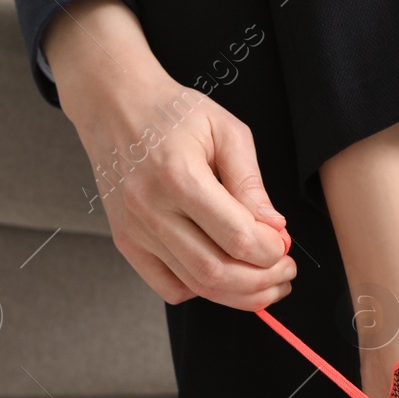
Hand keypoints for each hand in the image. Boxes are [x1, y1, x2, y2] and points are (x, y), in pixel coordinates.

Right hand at [44, 0, 293, 309]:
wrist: (113, 104)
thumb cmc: (172, 112)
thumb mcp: (226, 131)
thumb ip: (251, 183)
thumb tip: (275, 229)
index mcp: (178, 175)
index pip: (237, 237)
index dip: (271, 251)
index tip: (285, 245)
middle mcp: (150, 208)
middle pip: (217, 272)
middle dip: (262, 280)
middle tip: (285, 270)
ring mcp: (135, 229)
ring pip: (196, 286)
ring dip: (240, 294)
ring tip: (266, 281)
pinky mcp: (126, 241)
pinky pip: (169, 287)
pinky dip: (201, 291)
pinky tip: (222, 275)